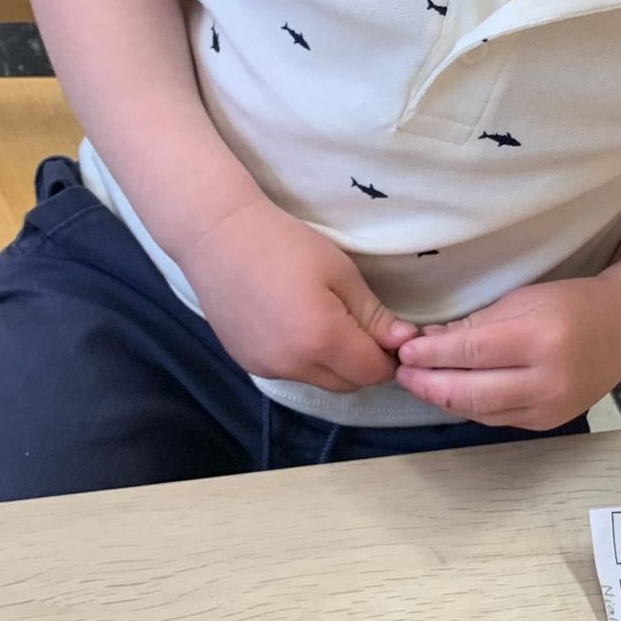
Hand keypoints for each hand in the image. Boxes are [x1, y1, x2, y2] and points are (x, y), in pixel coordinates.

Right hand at [176, 197, 413, 389]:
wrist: (215, 236)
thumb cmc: (283, 243)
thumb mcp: (340, 272)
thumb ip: (374, 315)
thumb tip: (404, 342)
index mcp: (322, 340)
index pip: (373, 372)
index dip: (388, 358)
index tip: (390, 335)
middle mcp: (294, 365)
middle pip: (348, 384)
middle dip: (363, 363)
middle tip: (362, 327)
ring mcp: (268, 369)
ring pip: (320, 381)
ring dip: (334, 365)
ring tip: (327, 324)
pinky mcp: (249, 364)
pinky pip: (293, 373)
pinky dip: (305, 361)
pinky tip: (296, 327)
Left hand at [394, 276, 620, 428]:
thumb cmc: (572, 304)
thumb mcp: (524, 299)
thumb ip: (477, 324)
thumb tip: (428, 341)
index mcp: (541, 340)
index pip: (472, 354)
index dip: (433, 356)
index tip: (406, 352)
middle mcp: (547, 381)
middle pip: (473, 392)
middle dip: (430, 385)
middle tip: (402, 374)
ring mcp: (549, 408)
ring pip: (481, 412)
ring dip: (444, 400)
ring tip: (418, 385)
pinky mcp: (547, 423)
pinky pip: (497, 419)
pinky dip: (470, 407)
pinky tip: (450, 394)